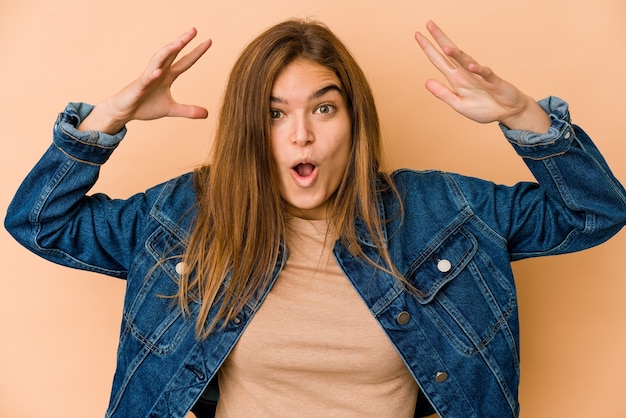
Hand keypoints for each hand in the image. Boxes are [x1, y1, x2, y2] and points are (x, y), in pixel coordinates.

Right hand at [79, 28, 211, 133]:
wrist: (124, 111)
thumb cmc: (145, 106)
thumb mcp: (171, 110)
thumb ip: (188, 111)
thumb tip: (207, 114)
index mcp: (167, 76)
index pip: (185, 62)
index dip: (196, 52)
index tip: (209, 42)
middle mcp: (159, 72)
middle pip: (172, 54)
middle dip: (182, 41)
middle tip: (194, 30)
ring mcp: (148, 78)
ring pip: (158, 61)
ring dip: (168, 51)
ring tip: (180, 43)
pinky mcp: (138, 87)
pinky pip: (145, 79)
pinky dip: (152, 75)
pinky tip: (158, 72)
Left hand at [415, 21, 549, 132]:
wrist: (507, 112)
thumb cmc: (484, 108)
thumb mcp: (458, 104)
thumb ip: (443, 93)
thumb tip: (426, 81)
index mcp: (456, 79)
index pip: (439, 60)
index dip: (428, 48)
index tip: (417, 34)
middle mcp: (466, 73)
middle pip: (451, 53)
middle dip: (440, 39)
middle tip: (429, 24)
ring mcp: (479, 76)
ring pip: (467, 61)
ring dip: (457, 54)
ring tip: (445, 47)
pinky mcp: (493, 82)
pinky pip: (485, 74)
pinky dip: (479, 71)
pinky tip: (471, 67)